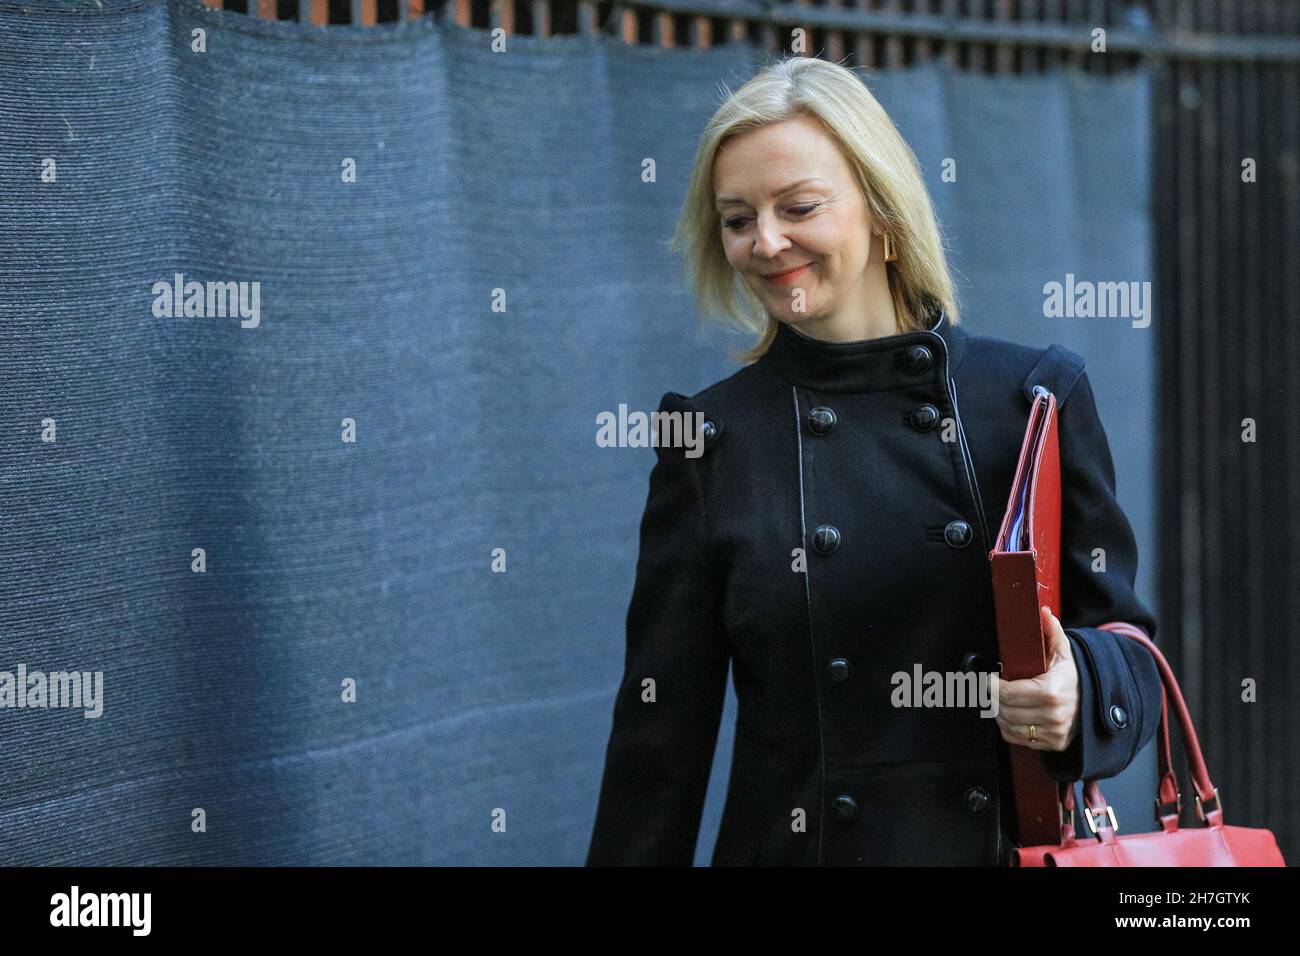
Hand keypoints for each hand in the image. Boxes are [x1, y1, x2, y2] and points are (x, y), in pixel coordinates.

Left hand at [995, 606, 1080, 751]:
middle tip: (988, 690)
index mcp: (1051, 691)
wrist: (1097, 703)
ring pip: (1008, 726)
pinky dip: (1009, 728)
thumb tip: (1043, 612)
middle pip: (1005, 710)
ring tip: (999, 702)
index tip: (985, 679)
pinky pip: (1018, 739)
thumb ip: (1052, 632)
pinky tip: (1010, 716)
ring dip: (998, 714)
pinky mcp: (1052, 744)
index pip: (1007, 693)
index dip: (990, 686)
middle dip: (992, 699)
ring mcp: (1053, 732)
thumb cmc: (1074, 677)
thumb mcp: (1064, 653)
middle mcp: (1052, 715)